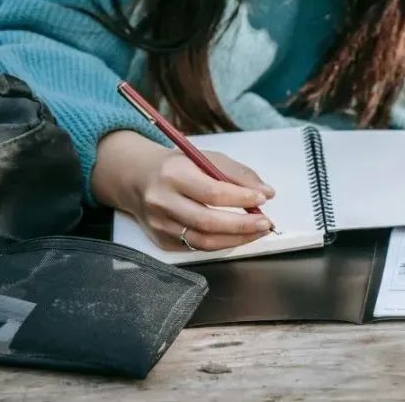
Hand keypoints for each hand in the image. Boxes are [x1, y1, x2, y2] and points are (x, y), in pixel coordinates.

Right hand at [93, 131, 275, 250]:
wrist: (138, 179)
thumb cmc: (178, 166)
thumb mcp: (206, 158)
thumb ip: (237, 173)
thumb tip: (266, 192)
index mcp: (173, 174)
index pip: (213, 192)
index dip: (241, 198)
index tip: (263, 198)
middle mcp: (162, 201)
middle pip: (207, 221)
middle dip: (242, 225)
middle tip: (265, 223)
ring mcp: (160, 224)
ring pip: (203, 241)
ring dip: (236, 239)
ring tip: (257, 231)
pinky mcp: (161, 240)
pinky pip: (197, 247)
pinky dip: (222, 243)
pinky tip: (237, 236)